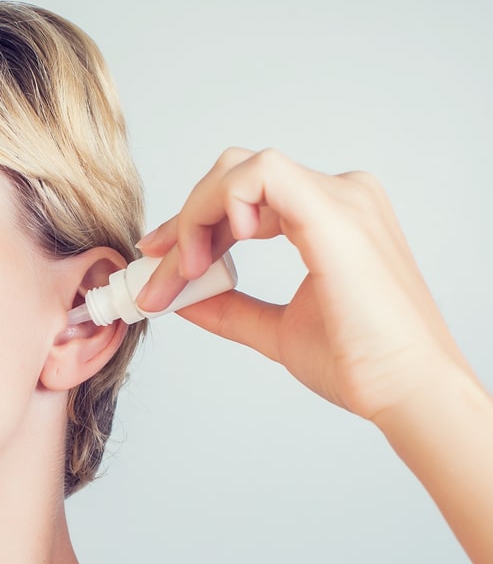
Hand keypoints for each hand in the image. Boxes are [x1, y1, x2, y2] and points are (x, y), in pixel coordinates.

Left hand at [134, 147, 472, 424]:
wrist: (407, 392)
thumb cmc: (360, 363)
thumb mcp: (276, 328)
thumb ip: (231, 307)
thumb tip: (181, 297)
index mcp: (332, 216)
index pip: (247, 195)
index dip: (194, 222)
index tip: (160, 262)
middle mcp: (341, 196)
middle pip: (236, 176)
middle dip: (186, 220)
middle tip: (156, 266)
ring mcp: (341, 199)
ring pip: (240, 170)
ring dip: (195, 219)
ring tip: (186, 271)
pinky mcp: (334, 214)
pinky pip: (261, 176)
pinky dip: (221, 205)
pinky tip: (215, 252)